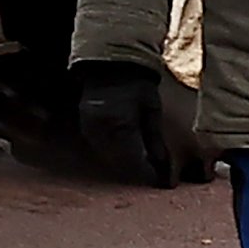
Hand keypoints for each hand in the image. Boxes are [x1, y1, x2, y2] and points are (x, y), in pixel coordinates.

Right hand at [68, 61, 198, 189]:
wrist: (112, 66)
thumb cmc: (137, 86)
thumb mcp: (151, 110)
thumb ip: (154, 139)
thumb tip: (162, 165)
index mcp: (119, 124)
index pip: (133, 159)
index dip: (147, 173)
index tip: (160, 181)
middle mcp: (100, 130)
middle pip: (118, 163)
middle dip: (135, 172)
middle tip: (152, 176)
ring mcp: (89, 129)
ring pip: (108, 158)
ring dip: (124, 165)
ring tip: (141, 168)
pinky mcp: (85, 128)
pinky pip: (100, 149)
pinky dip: (113, 155)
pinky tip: (125, 156)